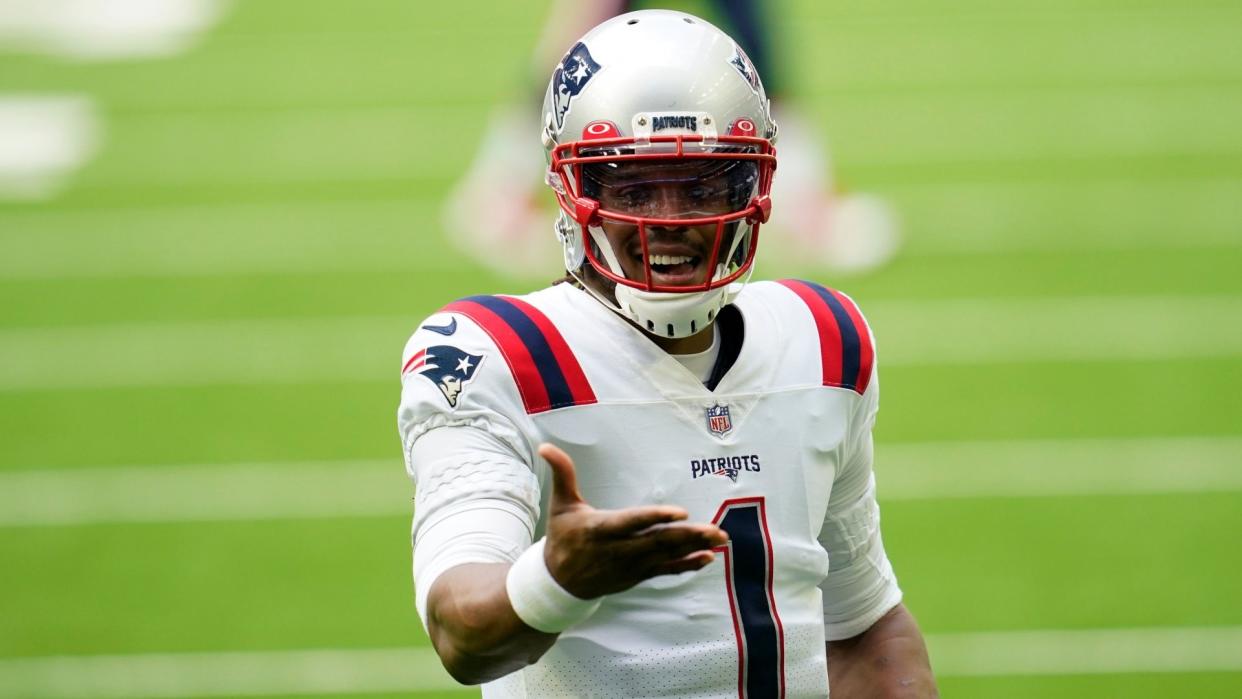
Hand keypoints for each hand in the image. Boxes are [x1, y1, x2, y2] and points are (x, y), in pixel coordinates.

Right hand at [537, 442, 727, 599]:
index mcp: (600, 529)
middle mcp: (618, 550)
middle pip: (657, 542)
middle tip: (714, 527)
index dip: (655, 517)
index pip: (632, 523)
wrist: (558, 584)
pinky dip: (687, 565)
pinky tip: (708, 557)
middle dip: (688, 535)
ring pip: (666, 556)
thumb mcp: (560, 505)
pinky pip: (666, 571)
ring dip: (694, 547)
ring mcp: (630, 566)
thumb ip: (562, 474)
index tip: (680, 512)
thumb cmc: (562, 538)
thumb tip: (547, 446)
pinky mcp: (638, 576)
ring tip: (720, 537)